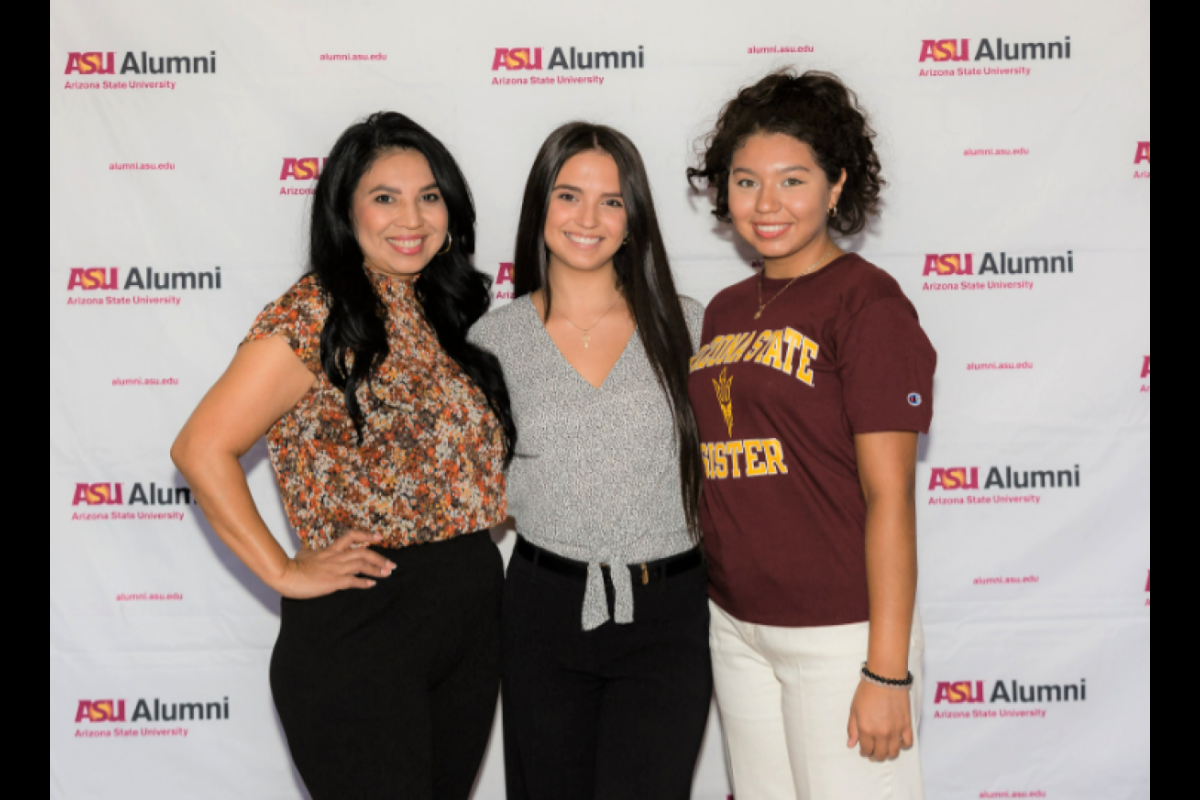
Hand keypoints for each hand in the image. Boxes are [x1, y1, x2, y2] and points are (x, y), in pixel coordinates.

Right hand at [275, 532, 395, 599]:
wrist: (285, 575)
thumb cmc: (292, 565)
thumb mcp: (304, 553)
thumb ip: (312, 551)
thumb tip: (309, 550)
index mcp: (331, 549)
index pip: (352, 536)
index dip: (367, 535)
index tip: (379, 536)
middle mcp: (336, 557)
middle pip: (363, 552)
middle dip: (380, 558)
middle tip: (391, 564)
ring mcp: (336, 569)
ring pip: (362, 565)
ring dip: (377, 569)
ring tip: (387, 573)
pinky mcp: (333, 582)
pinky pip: (353, 581)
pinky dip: (364, 583)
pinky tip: (372, 584)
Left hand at [848, 679, 914, 762]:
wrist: (885, 678)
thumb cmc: (867, 691)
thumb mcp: (854, 709)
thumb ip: (852, 728)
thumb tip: (851, 744)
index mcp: (866, 730)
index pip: (866, 750)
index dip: (864, 752)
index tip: (863, 750)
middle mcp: (881, 733)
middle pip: (880, 755)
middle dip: (875, 756)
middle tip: (873, 752)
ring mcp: (895, 731)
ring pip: (894, 752)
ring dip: (888, 754)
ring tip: (885, 749)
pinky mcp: (906, 725)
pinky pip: (908, 743)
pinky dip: (903, 746)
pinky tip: (898, 742)